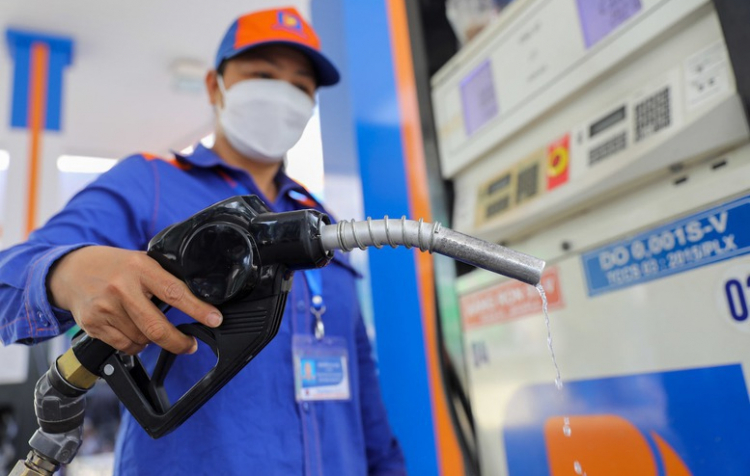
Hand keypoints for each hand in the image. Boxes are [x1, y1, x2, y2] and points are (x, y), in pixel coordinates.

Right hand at [48, 246, 222, 354]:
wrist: (70, 271)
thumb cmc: (114, 266)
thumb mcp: (141, 261)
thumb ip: (163, 278)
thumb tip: (197, 300)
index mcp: (140, 267)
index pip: (175, 292)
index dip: (198, 309)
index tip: (215, 319)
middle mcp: (122, 288)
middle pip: (157, 327)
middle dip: (179, 342)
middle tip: (190, 345)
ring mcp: (105, 308)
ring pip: (142, 339)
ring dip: (153, 340)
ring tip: (149, 326)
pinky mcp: (94, 325)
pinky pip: (125, 346)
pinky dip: (136, 345)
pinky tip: (133, 331)